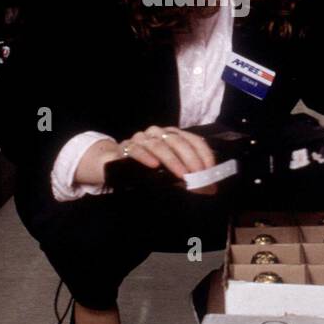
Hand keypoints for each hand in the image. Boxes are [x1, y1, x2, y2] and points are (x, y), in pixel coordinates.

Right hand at [74, 126, 217, 192]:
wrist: (114, 163)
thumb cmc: (148, 167)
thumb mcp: (169, 170)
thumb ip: (187, 175)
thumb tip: (209, 190)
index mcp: (172, 135)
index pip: (193, 139)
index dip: (203, 154)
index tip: (209, 170)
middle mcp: (158, 133)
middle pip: (177, 141)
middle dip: (190, 159)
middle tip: (197, 175)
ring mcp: (141, 138)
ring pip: (159, 146)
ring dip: (172, 161)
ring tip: (181, 175)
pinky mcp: (126, 147)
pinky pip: (136, 150)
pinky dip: (146, 158)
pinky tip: (154, 166)